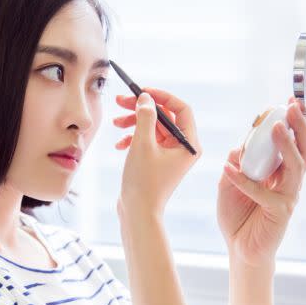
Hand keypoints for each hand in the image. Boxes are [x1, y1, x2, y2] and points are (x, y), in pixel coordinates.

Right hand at [113, 87, 201, 218]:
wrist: (138, 212)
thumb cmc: (144, 182)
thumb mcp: (143, 144)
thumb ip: (145, 117)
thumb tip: (146, 98)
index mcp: (189, 144)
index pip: (181, 108)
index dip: (161, 96)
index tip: (142, 91)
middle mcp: (184, 148)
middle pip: (164, 116)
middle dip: (142, 109)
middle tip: (121, 102)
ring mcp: (171, 155)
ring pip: (153, 127)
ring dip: (134, 122)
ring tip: (116, 123)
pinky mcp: (158, 161)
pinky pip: (147, 141)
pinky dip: (133, 138)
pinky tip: (119, 144)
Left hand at [217, 96, 305, 270]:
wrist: (240, 249)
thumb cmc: (238, 215)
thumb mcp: (229, 183)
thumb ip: (236, 164)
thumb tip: (240, 146)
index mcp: (279, 171)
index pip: (292, 142)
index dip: (293, 122)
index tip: (288, 101)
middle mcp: (289, 181)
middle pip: (304, 149)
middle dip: (300, 126)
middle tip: (292, 107)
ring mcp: (288, 196)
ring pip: (295, 166)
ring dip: (285, 146)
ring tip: (275, 128)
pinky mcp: (280, 212)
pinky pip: (264, 192)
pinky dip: (244, 181)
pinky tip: (227, 170)